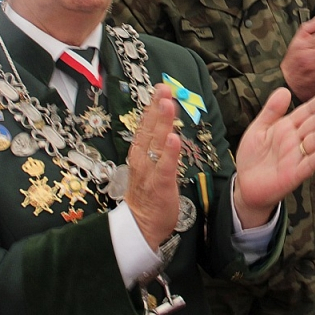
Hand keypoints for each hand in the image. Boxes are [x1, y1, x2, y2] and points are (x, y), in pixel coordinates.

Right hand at [125, 84, 182, 251]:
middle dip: (157, 107)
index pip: (146, 125)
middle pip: (149, 129)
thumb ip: (157, 146)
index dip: (153, 106)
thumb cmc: (148, 194)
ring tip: (167, 104)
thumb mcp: (150, 165)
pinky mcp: (160, 185)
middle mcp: (142, 158)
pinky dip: (169, 153)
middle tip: (163, 88)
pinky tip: (174, 139)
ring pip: (156, 143)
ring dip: (162, 123)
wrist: (140, 227)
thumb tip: (166, 125)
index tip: (160, 87)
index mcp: (140, 153)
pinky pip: (165, 167)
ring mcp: (149, 171)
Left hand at [234, 86, 314, 228]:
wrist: (245, 184)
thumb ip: (271, 110)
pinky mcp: (294, 174)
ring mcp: (297, 157)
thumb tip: (284, 90)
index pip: (308, 111)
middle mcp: (296, 140)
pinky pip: (309, 163)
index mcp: (288, 127)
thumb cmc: (253, 156)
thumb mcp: (258, 128)